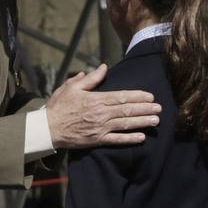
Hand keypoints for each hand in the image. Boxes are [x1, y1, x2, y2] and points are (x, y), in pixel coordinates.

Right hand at [44, 64, 160, 148]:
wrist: (48, 128)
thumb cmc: (59, 106)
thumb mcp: (72, 87)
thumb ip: (90, 78)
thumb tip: (104, 67)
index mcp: (96, 99)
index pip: (121, 96)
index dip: (137, 96)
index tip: (150, 96)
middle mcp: (100, 114)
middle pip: (127, 110)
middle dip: (145, 109)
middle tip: (159, 108)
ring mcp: (100, 128)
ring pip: (125, 124)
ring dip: (142, 122)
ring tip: (156, 120)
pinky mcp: (97, 140)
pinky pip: (116, 140)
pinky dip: (129, 139)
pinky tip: (141, 137)